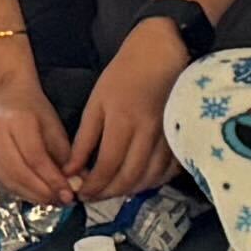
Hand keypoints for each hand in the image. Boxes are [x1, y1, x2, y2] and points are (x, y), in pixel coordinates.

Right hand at [0, 59, 85, 207]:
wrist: (7, 100)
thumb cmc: (34, 112)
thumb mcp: (55, 129)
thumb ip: (67, 158)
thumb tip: (80, 185)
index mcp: (17, 121)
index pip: (35, 157)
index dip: (52, 180)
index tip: (69, 193)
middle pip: (19, 173)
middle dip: (43, 192)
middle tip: (62, 201)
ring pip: (9, 182)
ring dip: (33, 196)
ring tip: (53, 200)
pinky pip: (3, 183)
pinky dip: (22, 193)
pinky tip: (38, 196)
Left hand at [76, 16, 189, 202]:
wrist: (161, 53)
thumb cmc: (125, 74)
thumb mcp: (97, 102)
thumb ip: (85, 139)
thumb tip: (71, 170)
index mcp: (122, 121)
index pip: (107, 166)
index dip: (94, 185)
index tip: (81, 193)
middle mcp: (147, 132)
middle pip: (129, 177)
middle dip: (109, 193)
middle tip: (94, 196)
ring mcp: (167, 136)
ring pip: (150, 178)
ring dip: (130, 190)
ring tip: (113, 190)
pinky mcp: (179, 137)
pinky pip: (168, 170)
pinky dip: (152, 181)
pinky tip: (139, 180)